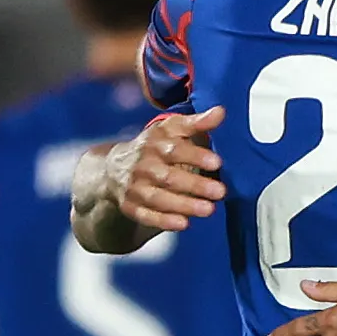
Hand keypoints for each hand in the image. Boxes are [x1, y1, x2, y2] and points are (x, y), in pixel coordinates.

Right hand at [102, 109, 226, 231]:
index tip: (217, 162)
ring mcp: (134, 187)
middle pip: (168, 176)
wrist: (115, 168)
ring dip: (184, 205)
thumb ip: (197, 122)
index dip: (195, 156)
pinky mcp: (130, 206)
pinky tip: (183, 224)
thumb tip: (221, 111)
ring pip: (158, 198)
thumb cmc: (154, 147)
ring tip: (209, 209)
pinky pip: (145, 215)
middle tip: (220, 192)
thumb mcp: (171, 130)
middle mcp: (142, 165)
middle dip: (195, 185)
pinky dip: (163, 221)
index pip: (175, 149)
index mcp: (154, 143)